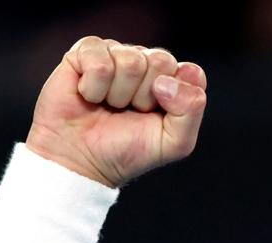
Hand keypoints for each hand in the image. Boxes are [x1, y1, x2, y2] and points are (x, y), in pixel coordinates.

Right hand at [25, 37, 207, 187]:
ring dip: (118, 95)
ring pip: (131, 60)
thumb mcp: (173, 143)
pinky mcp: (85, 52)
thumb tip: (166, 81)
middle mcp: (145, 63)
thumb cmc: (125, 152)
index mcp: (170, 81)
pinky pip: (100, 60)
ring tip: (107, 107)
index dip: (175, 98)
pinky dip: (93, 87)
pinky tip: (88, 96)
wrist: (80, 162)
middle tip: (128, 112)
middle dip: (144, 96)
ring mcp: (115, 54)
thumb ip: (191, 110)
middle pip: (161, 61)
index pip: (191, 73)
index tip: (156, 117)